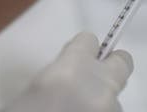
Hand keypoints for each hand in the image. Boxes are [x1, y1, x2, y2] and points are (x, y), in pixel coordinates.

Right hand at [0, 32, 132, 111]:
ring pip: (115, 101)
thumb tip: (54, 87)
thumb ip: (48, 83)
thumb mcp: (24, 96)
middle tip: (94, 80)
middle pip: (122, 63)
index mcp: (71, 70)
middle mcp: (99, 87)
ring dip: (100, 107)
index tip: (76, 57)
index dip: (82, 50)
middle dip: (111, 67)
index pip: (89, 41)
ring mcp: (111, 111)